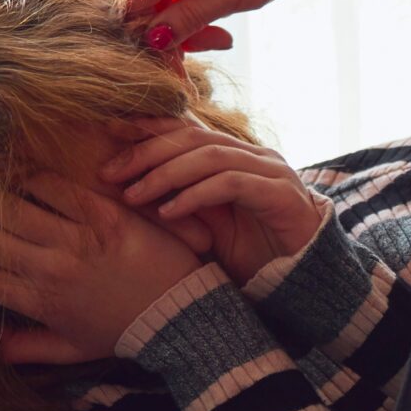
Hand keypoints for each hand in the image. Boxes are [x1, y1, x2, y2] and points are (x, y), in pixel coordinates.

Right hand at [0, 169, 207, 365]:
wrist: (184, 317)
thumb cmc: (127, 331)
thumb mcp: (74, 347)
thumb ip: (30, 347)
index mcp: (36, 302)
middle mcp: (48, 271)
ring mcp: (76, 242)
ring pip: (8, 210)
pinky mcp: (105, 217)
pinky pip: (56, 190)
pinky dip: (25, 176)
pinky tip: (0, 162)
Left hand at [99, 116, 331, 287]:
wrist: (304, 283)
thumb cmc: (254, 256)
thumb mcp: (207, 227)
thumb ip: (179, 201)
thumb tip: (129, 186)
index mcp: (236, 157)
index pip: (187, 128)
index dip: (147, 127)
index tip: (107, 133)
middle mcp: (254, 156)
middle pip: (193, 137)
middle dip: (147, 151)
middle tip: (110, 172)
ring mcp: (271, 172)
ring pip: (210, 155)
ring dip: (165, 174)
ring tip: (133, 195)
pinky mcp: (281, 194)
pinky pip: (231, 184)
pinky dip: (195, 195)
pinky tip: (169, 212)